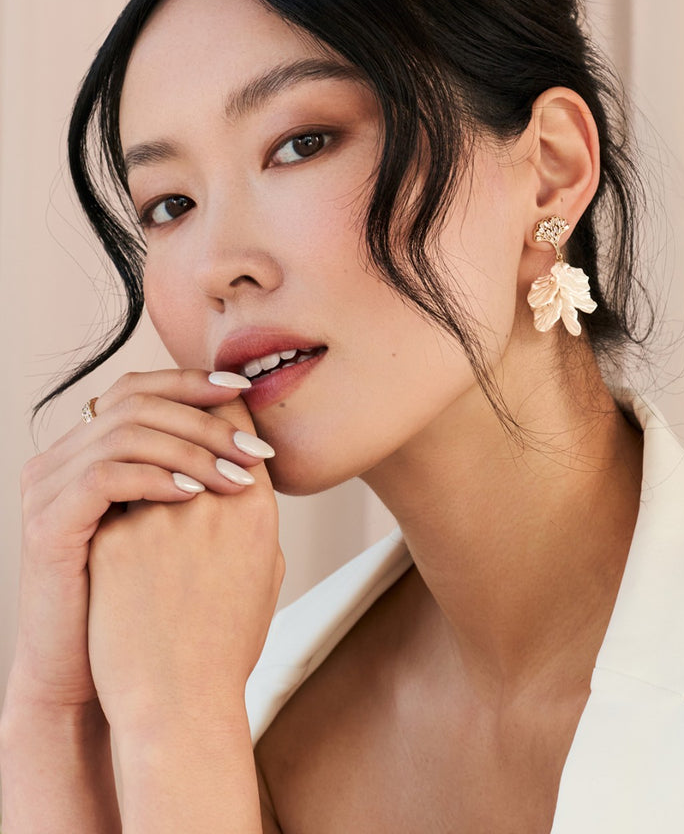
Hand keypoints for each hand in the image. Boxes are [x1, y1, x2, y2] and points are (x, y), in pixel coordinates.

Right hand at [7, 369, 270, 712]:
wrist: (112, 683)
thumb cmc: (158, 608)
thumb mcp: (179, 531)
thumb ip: (198, 478)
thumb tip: (251, 441)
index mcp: (92, 451)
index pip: (141, 389)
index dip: (193, 382)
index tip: (245, 390)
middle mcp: (63, 459)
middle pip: (136, 401)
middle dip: (204, 419)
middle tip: (253, 450)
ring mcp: (49, 489)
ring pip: (125, 433)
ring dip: (191, 450)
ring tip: (236, 479)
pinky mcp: (48, 525)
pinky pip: (104, 477)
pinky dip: (155, 478)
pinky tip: (193, 496)